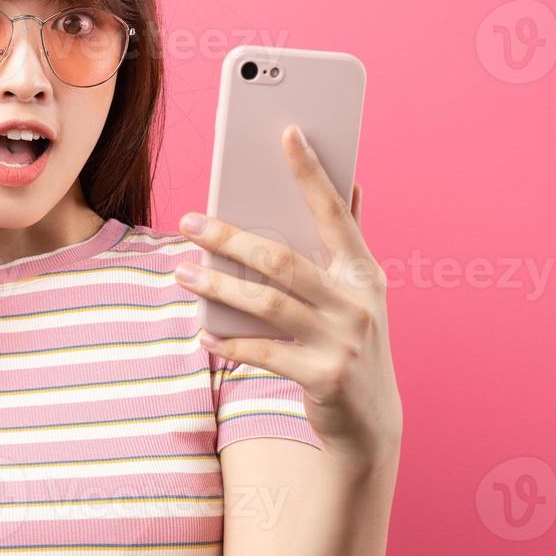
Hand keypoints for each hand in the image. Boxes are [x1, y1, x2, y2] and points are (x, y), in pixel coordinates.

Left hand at [176, 124, 401, 467]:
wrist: (372, 423)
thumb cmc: (352, 345)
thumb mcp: (359, 294)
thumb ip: (348, 243)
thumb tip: (352, 182)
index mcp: (363, 272)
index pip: (334, 212)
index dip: (311, 172)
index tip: (287, 132)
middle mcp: (357, 302)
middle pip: (282, 259)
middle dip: (232, 237)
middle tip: (191, 222)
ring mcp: (342, 341)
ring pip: (266, 303)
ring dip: (218, 287)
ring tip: (183, 274)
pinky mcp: (323, 377)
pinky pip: (264, 352)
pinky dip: (230, 342)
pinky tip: (205, 333)